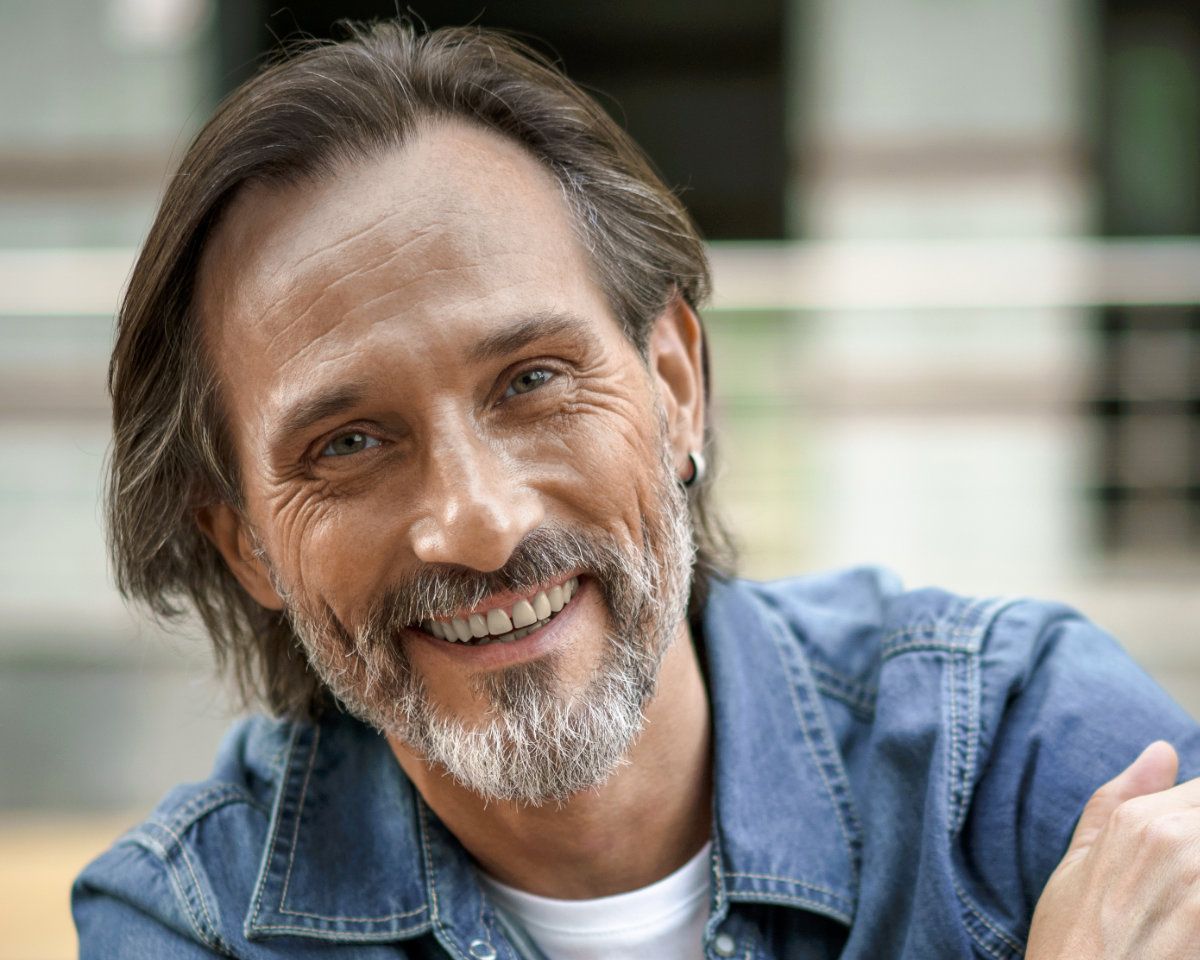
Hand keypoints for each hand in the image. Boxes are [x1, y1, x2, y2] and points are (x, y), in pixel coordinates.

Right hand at [1027, 741, 1199, 958]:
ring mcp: (1199, 880)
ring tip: (1187, 909)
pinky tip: (1191, 927)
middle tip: (1185, 892)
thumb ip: (1118, 799)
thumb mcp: (1078, 865)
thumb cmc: (1072, 944)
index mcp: (1140, 819)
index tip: (1187, 854)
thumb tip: (1161, 751)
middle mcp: (1177, 839)